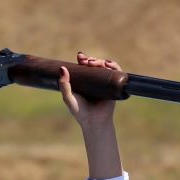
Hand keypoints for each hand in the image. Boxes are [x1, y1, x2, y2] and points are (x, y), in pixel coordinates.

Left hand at [62, 53, 121, 178]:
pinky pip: (117, 73)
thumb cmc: (80, 112)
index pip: (85, 67)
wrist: (94, 122)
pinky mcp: (114, 86)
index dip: (83, 60)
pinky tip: (108, 64)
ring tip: (94, 63)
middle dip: (91, 60)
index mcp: (84, 82)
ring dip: (100, 61)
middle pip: (95, 65)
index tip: (80, 58)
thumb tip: (62, 68)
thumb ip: (64, 84)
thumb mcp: (68, 97)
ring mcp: (105, 83)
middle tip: (86, 61)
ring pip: (105, 67)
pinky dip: (114, 66)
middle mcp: (95, 81)